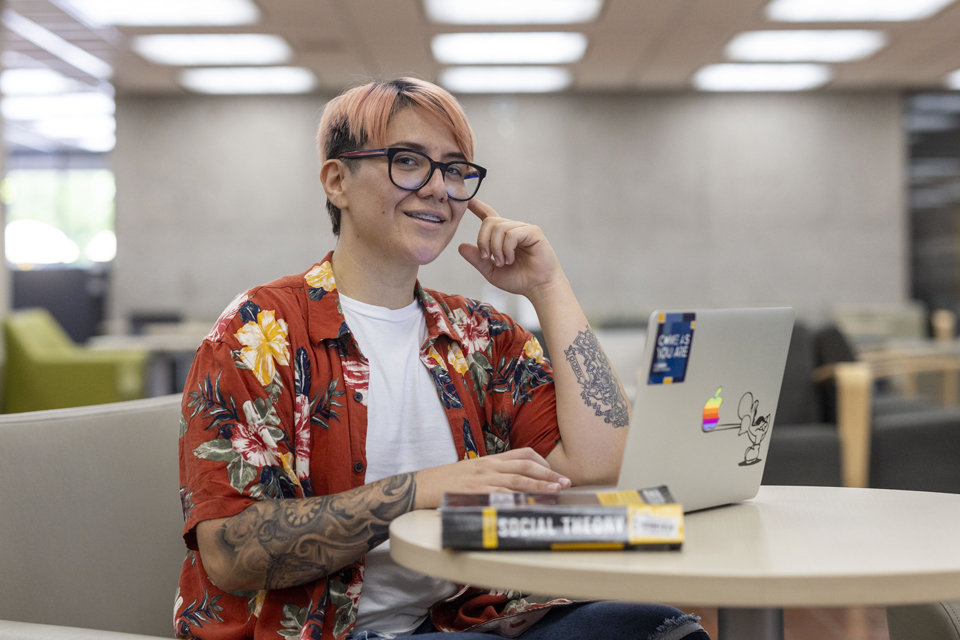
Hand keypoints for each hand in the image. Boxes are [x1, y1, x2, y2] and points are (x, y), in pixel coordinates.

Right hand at [413, 447, 571, 509]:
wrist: (424, 485)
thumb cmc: (449, 480)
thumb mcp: (474, 471)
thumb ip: (494, 474)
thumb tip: (515, 483)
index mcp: (491, 459)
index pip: (523, 454)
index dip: (543, 463)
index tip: (554, 473)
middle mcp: (490, 466)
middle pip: (526, 466)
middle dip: (548, 474)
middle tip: (566, 482)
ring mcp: (483, 479)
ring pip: (517, 480)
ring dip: (539, 486)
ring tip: (556, 491)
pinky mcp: (476, 492)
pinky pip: (501, 495)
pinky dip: (517, 499)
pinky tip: (529, 504)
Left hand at [458, 199, 564, 299]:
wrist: (538, 288)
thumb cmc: (519, 280)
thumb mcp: (491, 271)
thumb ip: (477, 259)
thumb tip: (461, 246)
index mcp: (502, 236)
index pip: (488, 216)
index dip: (477, 206)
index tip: (467, 200)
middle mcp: (512, 229)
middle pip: (489, 221)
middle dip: (483, 240)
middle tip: (488, 258)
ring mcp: (523, 229)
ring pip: (499, 228)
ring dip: (496, 248)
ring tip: (503, 263)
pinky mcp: (533, 232)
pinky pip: (512, 234)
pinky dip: (507, 249)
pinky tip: (511, 259)